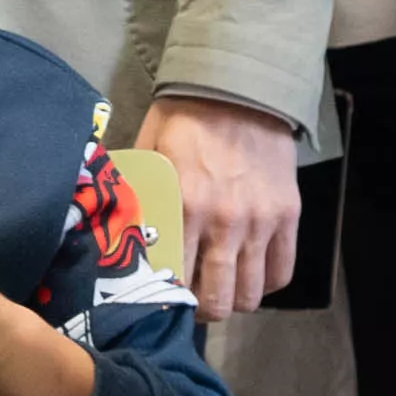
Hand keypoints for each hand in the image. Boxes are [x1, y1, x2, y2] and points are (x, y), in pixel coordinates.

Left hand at [137, 95, 306, 314]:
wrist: (240, 86)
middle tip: (191, 298)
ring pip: (250, 296)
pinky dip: (265, 283)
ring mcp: (260, 222)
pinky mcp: (288, 215)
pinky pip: (282, 272)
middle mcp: (223, 223)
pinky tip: (250, 272)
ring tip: (222, 286)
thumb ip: (132, 196)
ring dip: (233, 299)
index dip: (163, 298)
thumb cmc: (184, 119)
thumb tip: (107, 233)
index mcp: (181, 207)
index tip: (157, 294)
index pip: (172, 280)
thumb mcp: (146, 153)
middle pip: (216, 302)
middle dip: (200, 309)